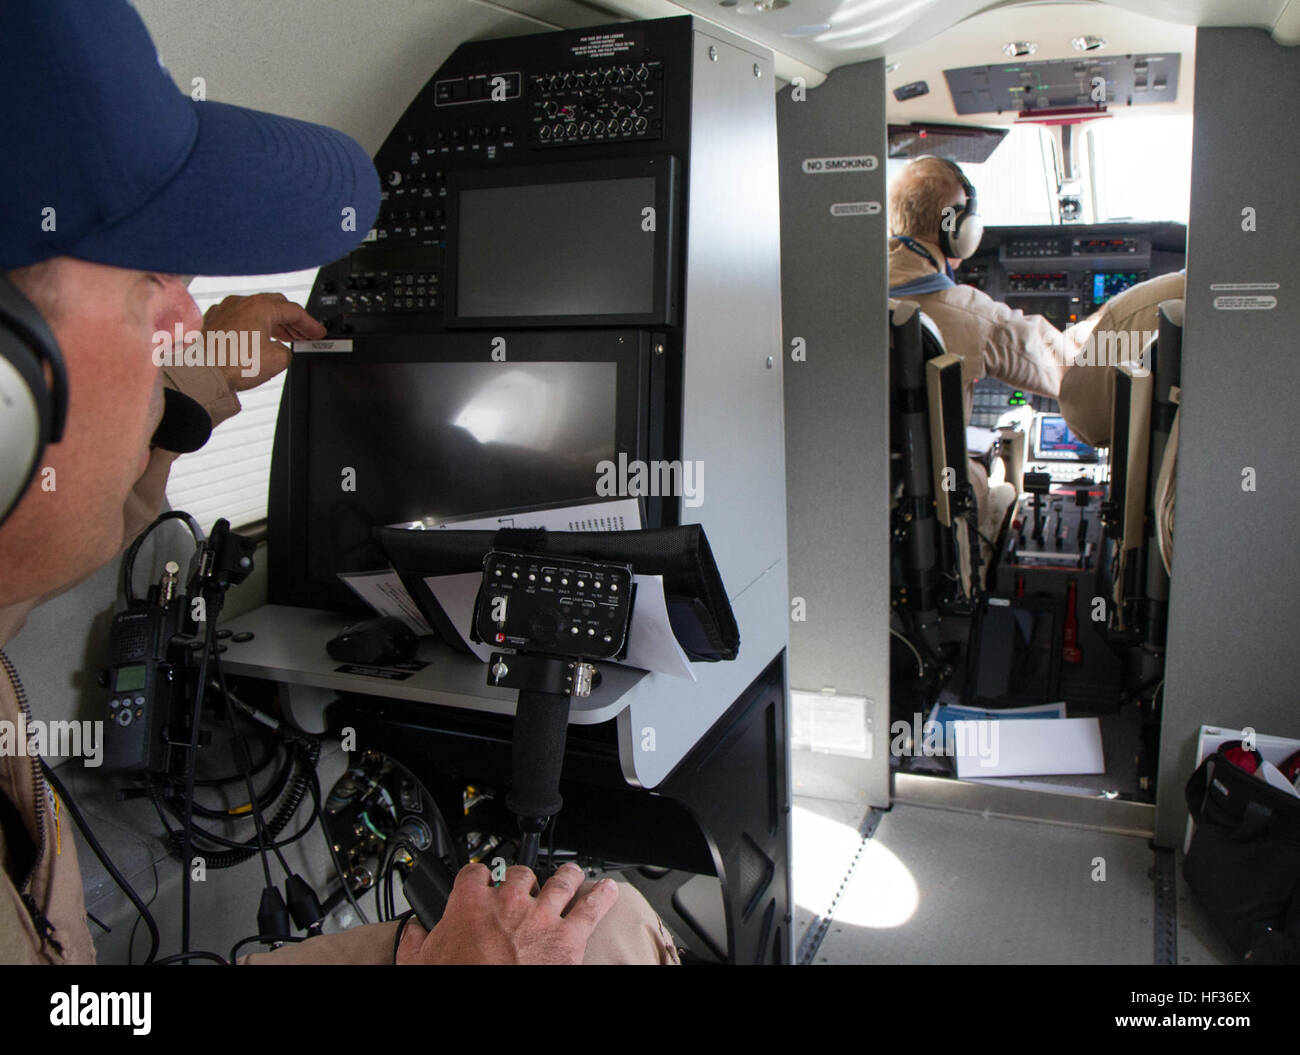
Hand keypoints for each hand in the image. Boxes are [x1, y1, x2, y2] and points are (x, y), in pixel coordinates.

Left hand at [200, 292, 324, 391]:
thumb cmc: (232, 364)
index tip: (318, 332)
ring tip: (282, 338)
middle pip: (275, 306)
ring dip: (272, 324)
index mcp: (260, 306)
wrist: (201, 372)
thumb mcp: (277, 361)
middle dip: (292, 321)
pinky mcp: (211, 322)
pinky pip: (238, 320)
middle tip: (303, 334)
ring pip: (255, 312)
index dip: (310, 324)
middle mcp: (240, 303)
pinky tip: (254, 341)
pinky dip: (251, 328)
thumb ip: (287, 352)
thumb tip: (281, 351)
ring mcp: (223, 310)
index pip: (294, 310)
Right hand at [396, 861, 618, 964]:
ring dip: (568, 877)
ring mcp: (541, 916)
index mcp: (470, 905)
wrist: (488, 1009)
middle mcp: (508, 902)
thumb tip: (412, 932)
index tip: (481, 882)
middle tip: (527, 886)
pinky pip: (591, 909)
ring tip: (573, 874)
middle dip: (525, 879)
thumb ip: (414, 942)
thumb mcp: (420, 964)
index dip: (479, 876)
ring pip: (561, 881)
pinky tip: (608, 891)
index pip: (474, 873)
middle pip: (520, 874)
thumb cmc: (457, 982)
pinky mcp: (567, 937)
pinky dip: (602, 898)